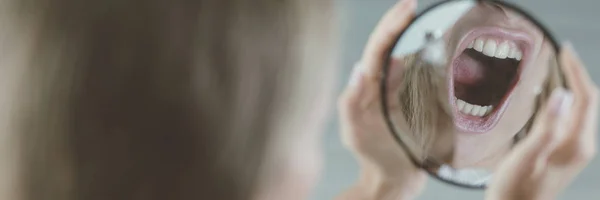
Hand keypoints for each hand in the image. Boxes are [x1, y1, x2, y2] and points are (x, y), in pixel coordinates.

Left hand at [336, 0, 425, 198]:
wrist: (391, 181)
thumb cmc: (371, 158)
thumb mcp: (355, 133)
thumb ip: (351, 103)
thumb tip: (358, 69)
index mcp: (366, 88)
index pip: (377, 50)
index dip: (390, 27)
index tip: (406, 7)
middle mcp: (379, 85)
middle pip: (387, 46)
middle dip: (398, 22)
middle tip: (413, 3)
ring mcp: (394, 92)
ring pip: (401, 56)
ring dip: (408, 34)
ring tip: (418, 14)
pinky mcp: (409, 102)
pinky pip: (415, 73)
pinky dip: (420, 56)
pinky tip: (429, 43)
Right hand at [486, 43, 597, 199]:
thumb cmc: (516, 188)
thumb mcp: (528, 156)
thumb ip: (546, 127)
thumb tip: (562, 94)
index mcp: (576, 143)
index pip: (585, 98)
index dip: (576, 71)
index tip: (564, 50)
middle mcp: (580, 145)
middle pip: (587, 101)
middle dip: (576, 75)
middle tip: (560, 54)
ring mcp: (573, 149)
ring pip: (579, 109)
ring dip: (571, 86)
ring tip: (555, 68)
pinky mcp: (563, 152)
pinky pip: (569, 119)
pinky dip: (563, 101)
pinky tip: (547, 97)